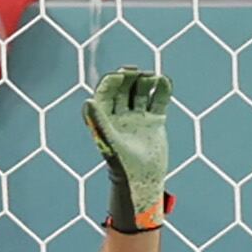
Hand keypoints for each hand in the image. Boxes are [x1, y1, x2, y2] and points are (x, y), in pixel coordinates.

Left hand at [82, 66, 173, 233]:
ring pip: (141, 91)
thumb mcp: (108, 140)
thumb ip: (98, 121)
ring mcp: (138, 116)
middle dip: (129, 78)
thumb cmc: (120, 163)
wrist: (142, 180)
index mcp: (105, 117)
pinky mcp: (155, 120)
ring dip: (146, 81)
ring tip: (152, 76)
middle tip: (136, 71)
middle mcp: (121, 114)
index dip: (111, 81)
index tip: (119, 75)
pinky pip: (158, 100)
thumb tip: (87, 100)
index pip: (106, 92)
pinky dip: (162, 90)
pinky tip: (164, 81)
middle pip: (124, 88)